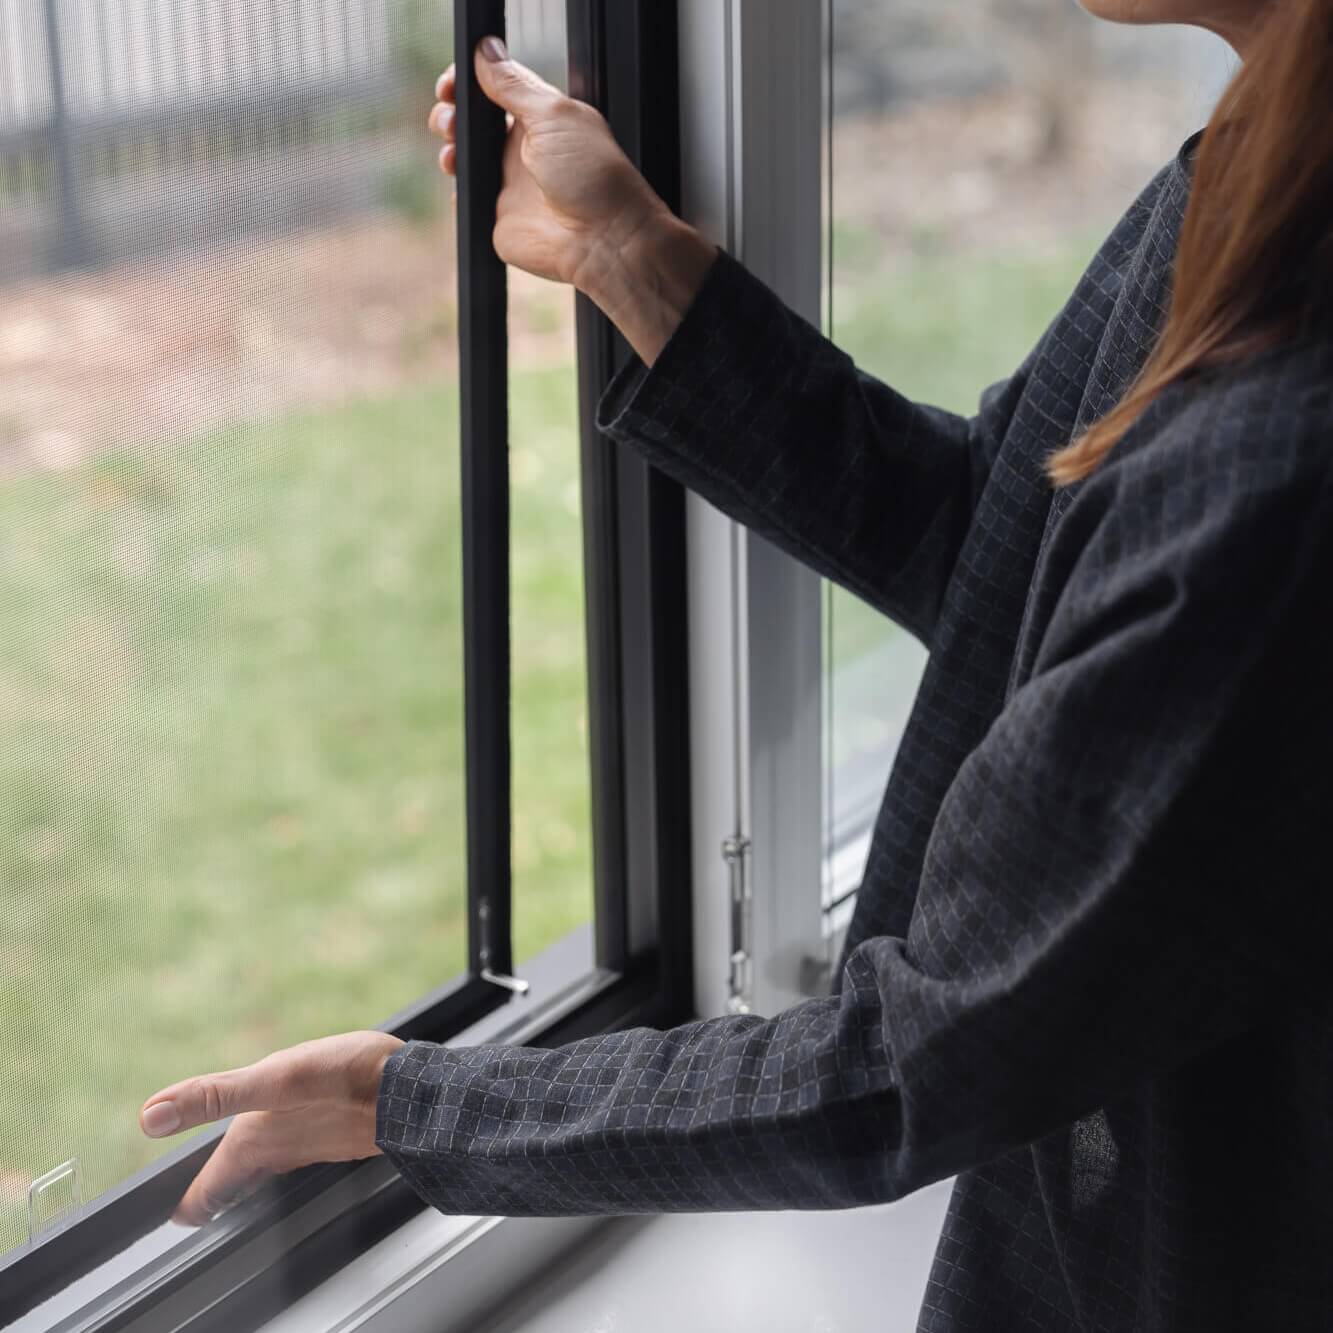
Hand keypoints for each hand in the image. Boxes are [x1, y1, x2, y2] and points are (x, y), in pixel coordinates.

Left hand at [139, 1030, 403, 1225]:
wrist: (415, 1090)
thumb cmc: (349, 1080)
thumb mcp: (276, 1079)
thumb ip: (214, 1096)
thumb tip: (150, 1116)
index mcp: (256, 1142)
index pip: (211, 1190)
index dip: (189, 1205)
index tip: (174, 1218)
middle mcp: (281, 1148)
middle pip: (239, 1183)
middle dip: (216, 1194)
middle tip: (195, 1209)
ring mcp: (311, 1141)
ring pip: (268, 1166)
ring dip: (247, 1173)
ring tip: (235, 1174)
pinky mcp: (339, 1128)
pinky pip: (298, 1146)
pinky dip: (282, 1148)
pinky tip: (292, 1133)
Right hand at [429, 39, 716, 365]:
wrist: (603, 240)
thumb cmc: (594, 177)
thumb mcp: (554, 115)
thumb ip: (515, 85)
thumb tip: (486, 51)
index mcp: (538, 117)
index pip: (493, 88)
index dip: (466, 82)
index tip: (450, 86)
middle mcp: (521, 148)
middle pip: (471, 121)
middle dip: (450, 115)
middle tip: (451, 122)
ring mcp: (509, 182)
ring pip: (463, 158)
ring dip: (449, 149)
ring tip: (453, 155)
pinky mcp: (498, 216)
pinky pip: (466, 198)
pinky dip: (457, 190)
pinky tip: (464, 184)